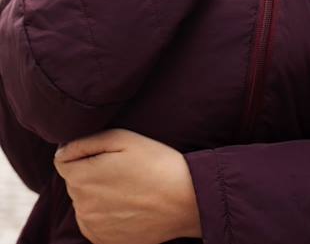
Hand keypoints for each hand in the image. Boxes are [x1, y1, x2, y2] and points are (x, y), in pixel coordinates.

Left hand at [53, 129, 201, 243]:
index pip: (62, 160)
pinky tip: (127, 205)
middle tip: (122, 167)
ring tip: (128, 186)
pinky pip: (93, 222)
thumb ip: (85, 142)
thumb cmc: (156, 162)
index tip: (105, 152)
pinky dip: (104, 213)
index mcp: (83, 177)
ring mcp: (93, 226)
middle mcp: (82, 205)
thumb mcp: (123, 138)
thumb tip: (61, 150)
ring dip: (97, 193)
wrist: (186, 199)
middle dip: (90, 171)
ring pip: (84, 201)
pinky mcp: (104, 241)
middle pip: (74, 181)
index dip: (81, 152)